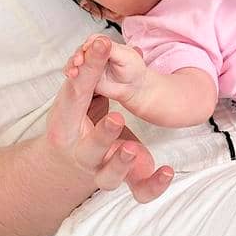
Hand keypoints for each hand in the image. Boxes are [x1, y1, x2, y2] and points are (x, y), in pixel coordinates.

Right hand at [47, 35, 171, 203]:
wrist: (67, 160)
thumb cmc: (76, 120)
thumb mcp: (78, 97)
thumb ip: (89, 76)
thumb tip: (102, 43)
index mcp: (68, 124)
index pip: (76, 98)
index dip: (88, 73)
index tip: (100, 51)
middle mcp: (83, 152)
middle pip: (90, 150)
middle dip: (103, 136)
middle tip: (117, 118)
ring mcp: (100, 171)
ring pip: (108, 178)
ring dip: (121, 164)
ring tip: (133, 148)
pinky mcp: (123, 181)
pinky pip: (138, 192)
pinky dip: (153, 186)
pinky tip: (167, 170)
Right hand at [66, 35, 148, 107]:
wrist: (134, 88)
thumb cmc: (133, 69)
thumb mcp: (125, 56)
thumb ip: (111, 48)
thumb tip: (100, 40)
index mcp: (106, 45)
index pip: (93, 40)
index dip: (89, 44)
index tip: (86, 49)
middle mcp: (96, 54)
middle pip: (82, 49)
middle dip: (78, 54)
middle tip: (79, 61)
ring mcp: (91, 65)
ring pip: (77, 60)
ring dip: (72, 64)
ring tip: (74, 71)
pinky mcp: (87, 77)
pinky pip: (77, 73)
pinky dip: (72, 73)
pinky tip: (72, 75)